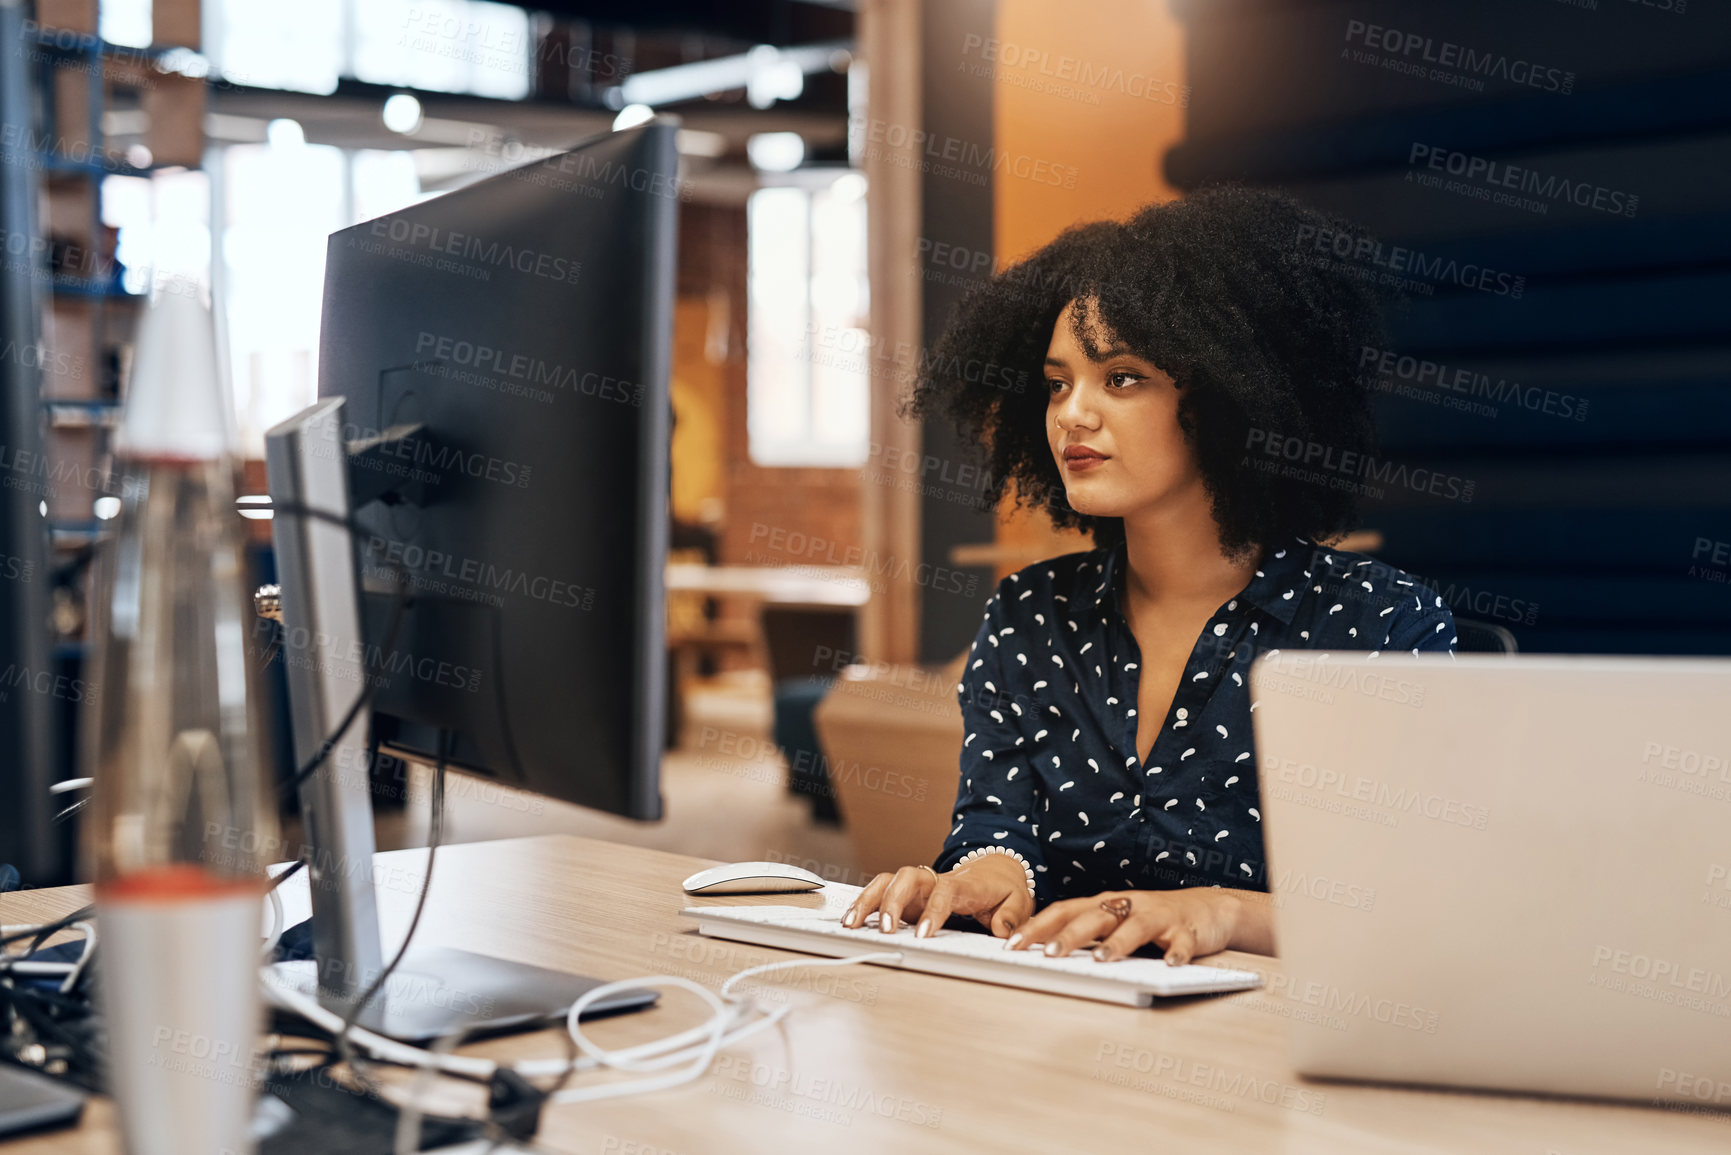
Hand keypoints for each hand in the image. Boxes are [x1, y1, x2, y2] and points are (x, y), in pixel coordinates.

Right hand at [841, 854, 1033, 938]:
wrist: (995, 869)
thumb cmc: (1004, 888)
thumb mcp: (1019, 901)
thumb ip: (1012, 916)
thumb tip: (1002, 931)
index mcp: (962, 883)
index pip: (944, 891)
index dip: (933, 911)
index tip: (924, 934)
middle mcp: (934, 880)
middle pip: (905, 878)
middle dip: (891, 902)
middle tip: (886, 930)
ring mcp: (918, 887)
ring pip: (886, 882)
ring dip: (867, 901)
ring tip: (851, 925)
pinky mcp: (908, 897)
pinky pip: (881, 893)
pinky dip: (864, 904)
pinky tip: (852, 922)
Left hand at [1006, 886, 1270, 965]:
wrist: (1207, 908)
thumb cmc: (1151, 920)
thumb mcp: (1114, 923)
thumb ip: (1086, 935)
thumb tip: (1041, 954)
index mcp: (1104, 905)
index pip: (1063, 911)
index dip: (1037, 926)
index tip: (1011, 946)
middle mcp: (1127, 906)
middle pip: (1094, 917)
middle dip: (1069, 936)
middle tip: (1048, 955)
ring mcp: (1157, 916)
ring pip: (1134, 927)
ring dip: (1118, 943)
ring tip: (1102, 960)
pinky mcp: (1186, 930)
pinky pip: (1182, 942)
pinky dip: (1176, 953)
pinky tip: (1170, 965)